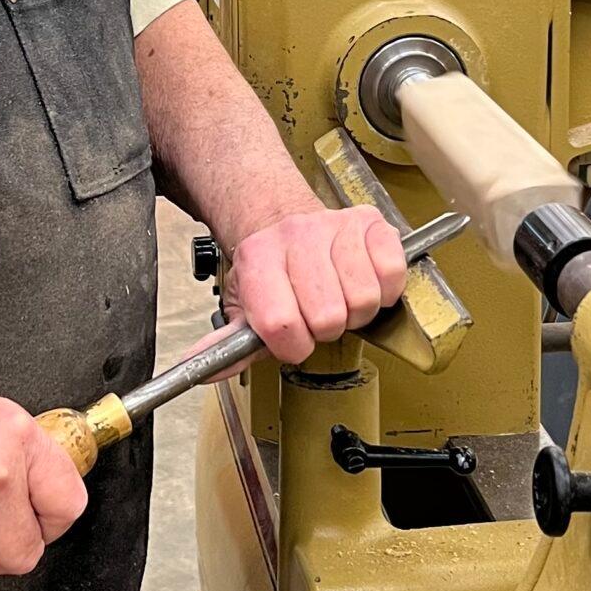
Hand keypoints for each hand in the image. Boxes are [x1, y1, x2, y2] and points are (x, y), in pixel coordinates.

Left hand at [226, 204, 410, 365]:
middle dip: (326, 328)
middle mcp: (295, 236)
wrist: (284, 221)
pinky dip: (384, 289)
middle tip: (318, 314)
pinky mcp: (370, 222)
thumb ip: (228, 345)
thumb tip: (199, 370)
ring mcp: (334, 226)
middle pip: (328, 316)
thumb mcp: (244, 307)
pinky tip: (364, 280)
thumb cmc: (271, 273)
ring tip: (340, 297)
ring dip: (356, 311)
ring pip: (363, 299)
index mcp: (258, 259)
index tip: (293, 338)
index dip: (293, 345)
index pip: (281, 325)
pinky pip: (391, 273)